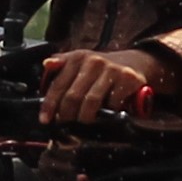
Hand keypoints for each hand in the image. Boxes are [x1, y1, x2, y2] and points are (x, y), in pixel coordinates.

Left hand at [39, 47, 165, 127]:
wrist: (136, 62)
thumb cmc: (103, 68)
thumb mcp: (81, 62)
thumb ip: (61, 65)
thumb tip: (46, 64)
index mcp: (77, 57)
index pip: (58, 84)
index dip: (50, 104)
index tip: (45, 119)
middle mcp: (93, 61)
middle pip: (73, 96)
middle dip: (67, 114)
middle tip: (66, 123)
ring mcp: (111, 70)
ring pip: (91, 102)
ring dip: (85, 117)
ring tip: (84, 120)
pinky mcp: (127, 79)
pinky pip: (112, 104)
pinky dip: (107, 113)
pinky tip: (106, 113)